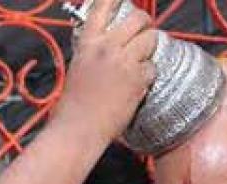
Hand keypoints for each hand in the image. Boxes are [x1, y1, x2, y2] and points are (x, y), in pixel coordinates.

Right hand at [50, 0, 158, 143]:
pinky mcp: (138, 80)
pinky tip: (138, 84)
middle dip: (145, 23)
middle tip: (145, 31)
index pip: (104, 5)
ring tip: (141, 59)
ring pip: (151, 40)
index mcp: (89, 41)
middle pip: (138, 19)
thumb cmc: (73, 103)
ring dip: (150, 48)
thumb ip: (94, 48)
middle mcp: (107, 47)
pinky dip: (148, 75)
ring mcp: (124, 63)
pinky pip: (153, 67)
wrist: (78, 128)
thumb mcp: (78, 65)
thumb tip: (108, 38)